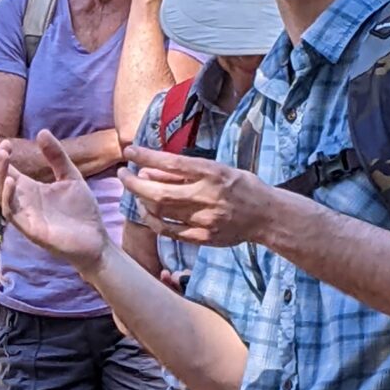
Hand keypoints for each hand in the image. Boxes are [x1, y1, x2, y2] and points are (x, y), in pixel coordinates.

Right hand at [0, 129, 108, 269]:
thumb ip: (56, 156)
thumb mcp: (70, 176)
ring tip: (4, 155)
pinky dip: (7, 196)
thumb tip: (41, 132)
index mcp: (28, 188)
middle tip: (4, 145)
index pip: (4, 168)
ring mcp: (24, 215)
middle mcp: (21, 201)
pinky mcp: (29, 229)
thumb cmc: (81, 212)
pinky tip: (12, 180)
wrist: (96, 240)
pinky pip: (10, 212)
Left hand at [120, 147, 269, 247]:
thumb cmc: (241, 187)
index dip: (146, 156)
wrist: (266, 216)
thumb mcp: (217, 169)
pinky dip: (153, 220)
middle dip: (134, 183)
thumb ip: (184, 172)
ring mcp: (204, 219)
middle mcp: (207, 196)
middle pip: (159, 192)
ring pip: (160, 212)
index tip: (129, 151)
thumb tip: (149, 170)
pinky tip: (148, 211)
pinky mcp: (202, 238)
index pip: (171, 163)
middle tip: (123, 174)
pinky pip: (168, 231)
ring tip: (135, 191)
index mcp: (213, 173)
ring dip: (141, 200)